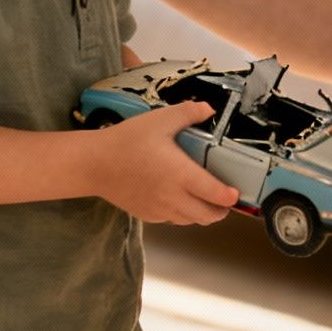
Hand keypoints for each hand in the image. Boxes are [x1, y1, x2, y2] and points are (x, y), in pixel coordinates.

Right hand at [92, 102, 239, 224]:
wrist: (95, 164)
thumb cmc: (127, 141)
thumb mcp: (159, 120)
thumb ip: (187, 113)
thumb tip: (208, 109)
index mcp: (180, 174)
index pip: (215, 194)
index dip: (230, 196)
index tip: (235, 191)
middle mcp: (173, 197)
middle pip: (208, 216)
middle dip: (221, 210)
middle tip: (225, 198)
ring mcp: (160, 209)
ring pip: (191, 221)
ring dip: (202, 213)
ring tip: (205, 199)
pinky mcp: (148, 215)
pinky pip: (173, 220)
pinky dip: (183, 214)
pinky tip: (180, 198)